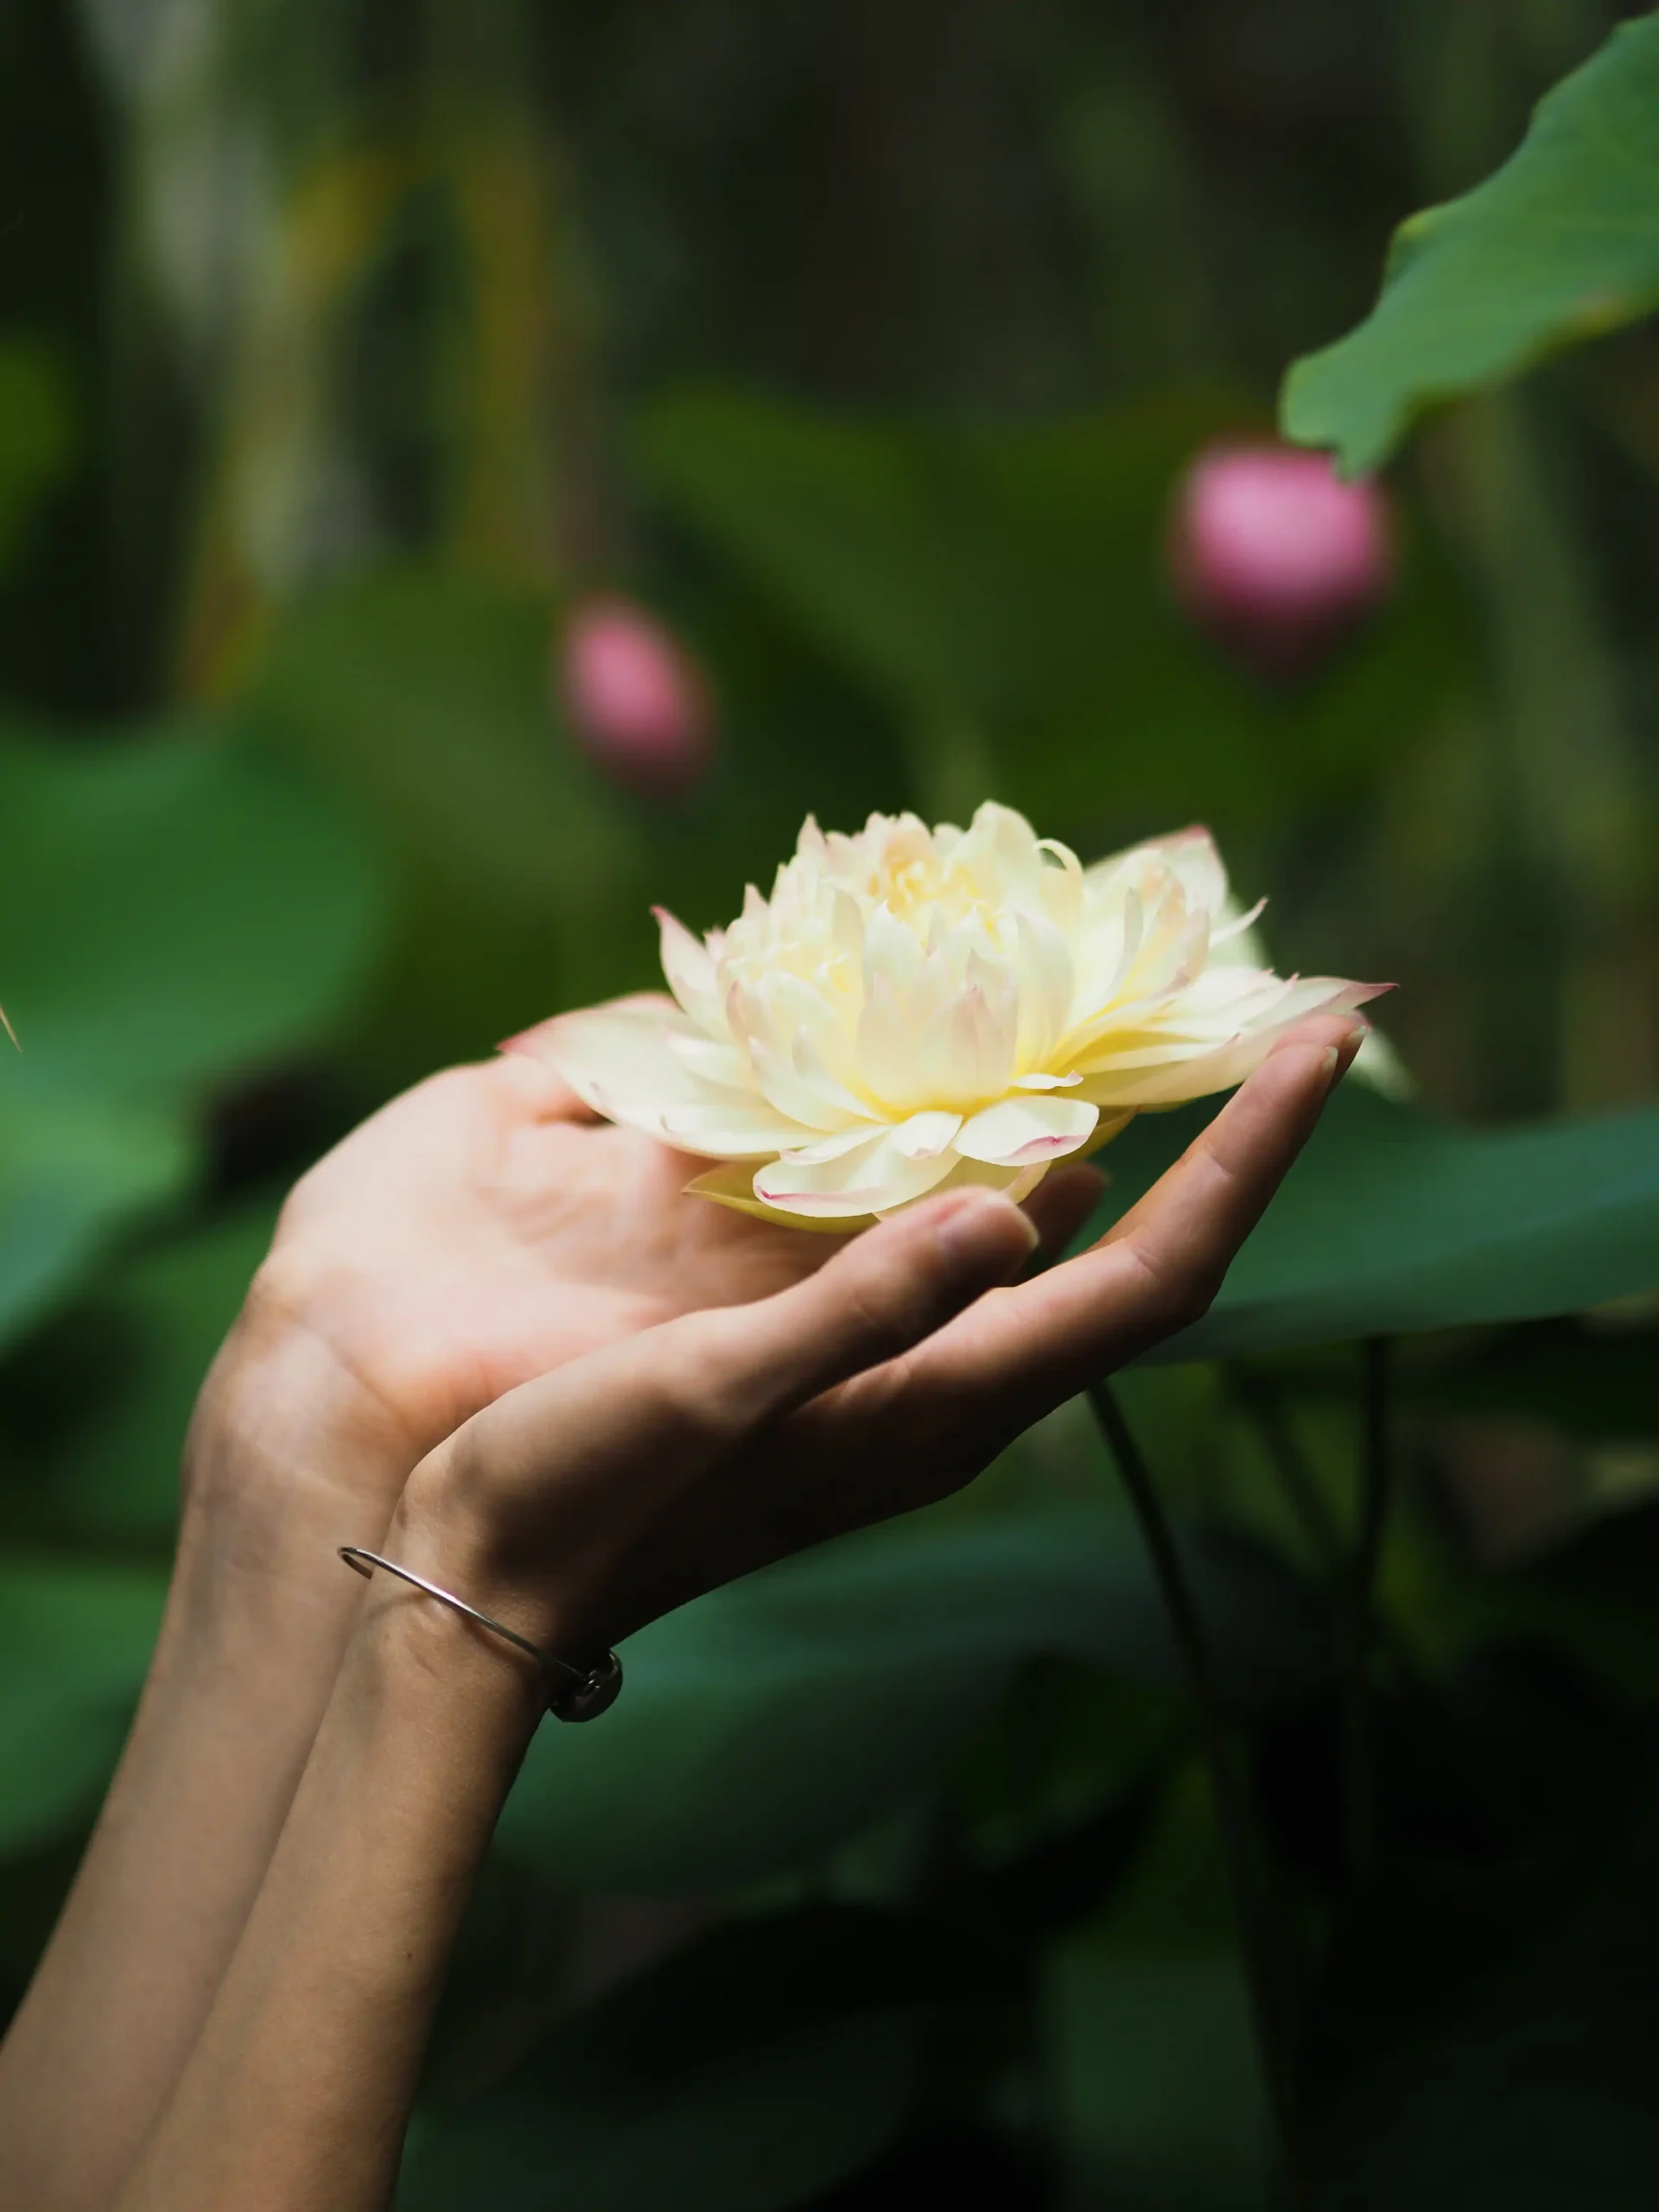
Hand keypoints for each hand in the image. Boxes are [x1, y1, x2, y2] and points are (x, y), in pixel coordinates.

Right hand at [391, 1019, 1360, 1659]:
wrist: (492, 1584)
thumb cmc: (592, 1488)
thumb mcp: (718, 1386)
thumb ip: (862, 1307)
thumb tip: (1019, 1210)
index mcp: (952, 1401)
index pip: (1158, 1276)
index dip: (1253, 1162)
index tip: (1317, 1040)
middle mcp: (958, 1394)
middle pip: (1139, 1260)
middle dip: (1222, 1146)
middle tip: (1266, 1023)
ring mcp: (908, 1382)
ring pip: (1061, 1255)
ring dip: (1127, 1152)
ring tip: (1150, 1040)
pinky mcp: (849, 1367)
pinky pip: (971, 1254)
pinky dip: (1009, 1171)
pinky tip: (975, 1108)